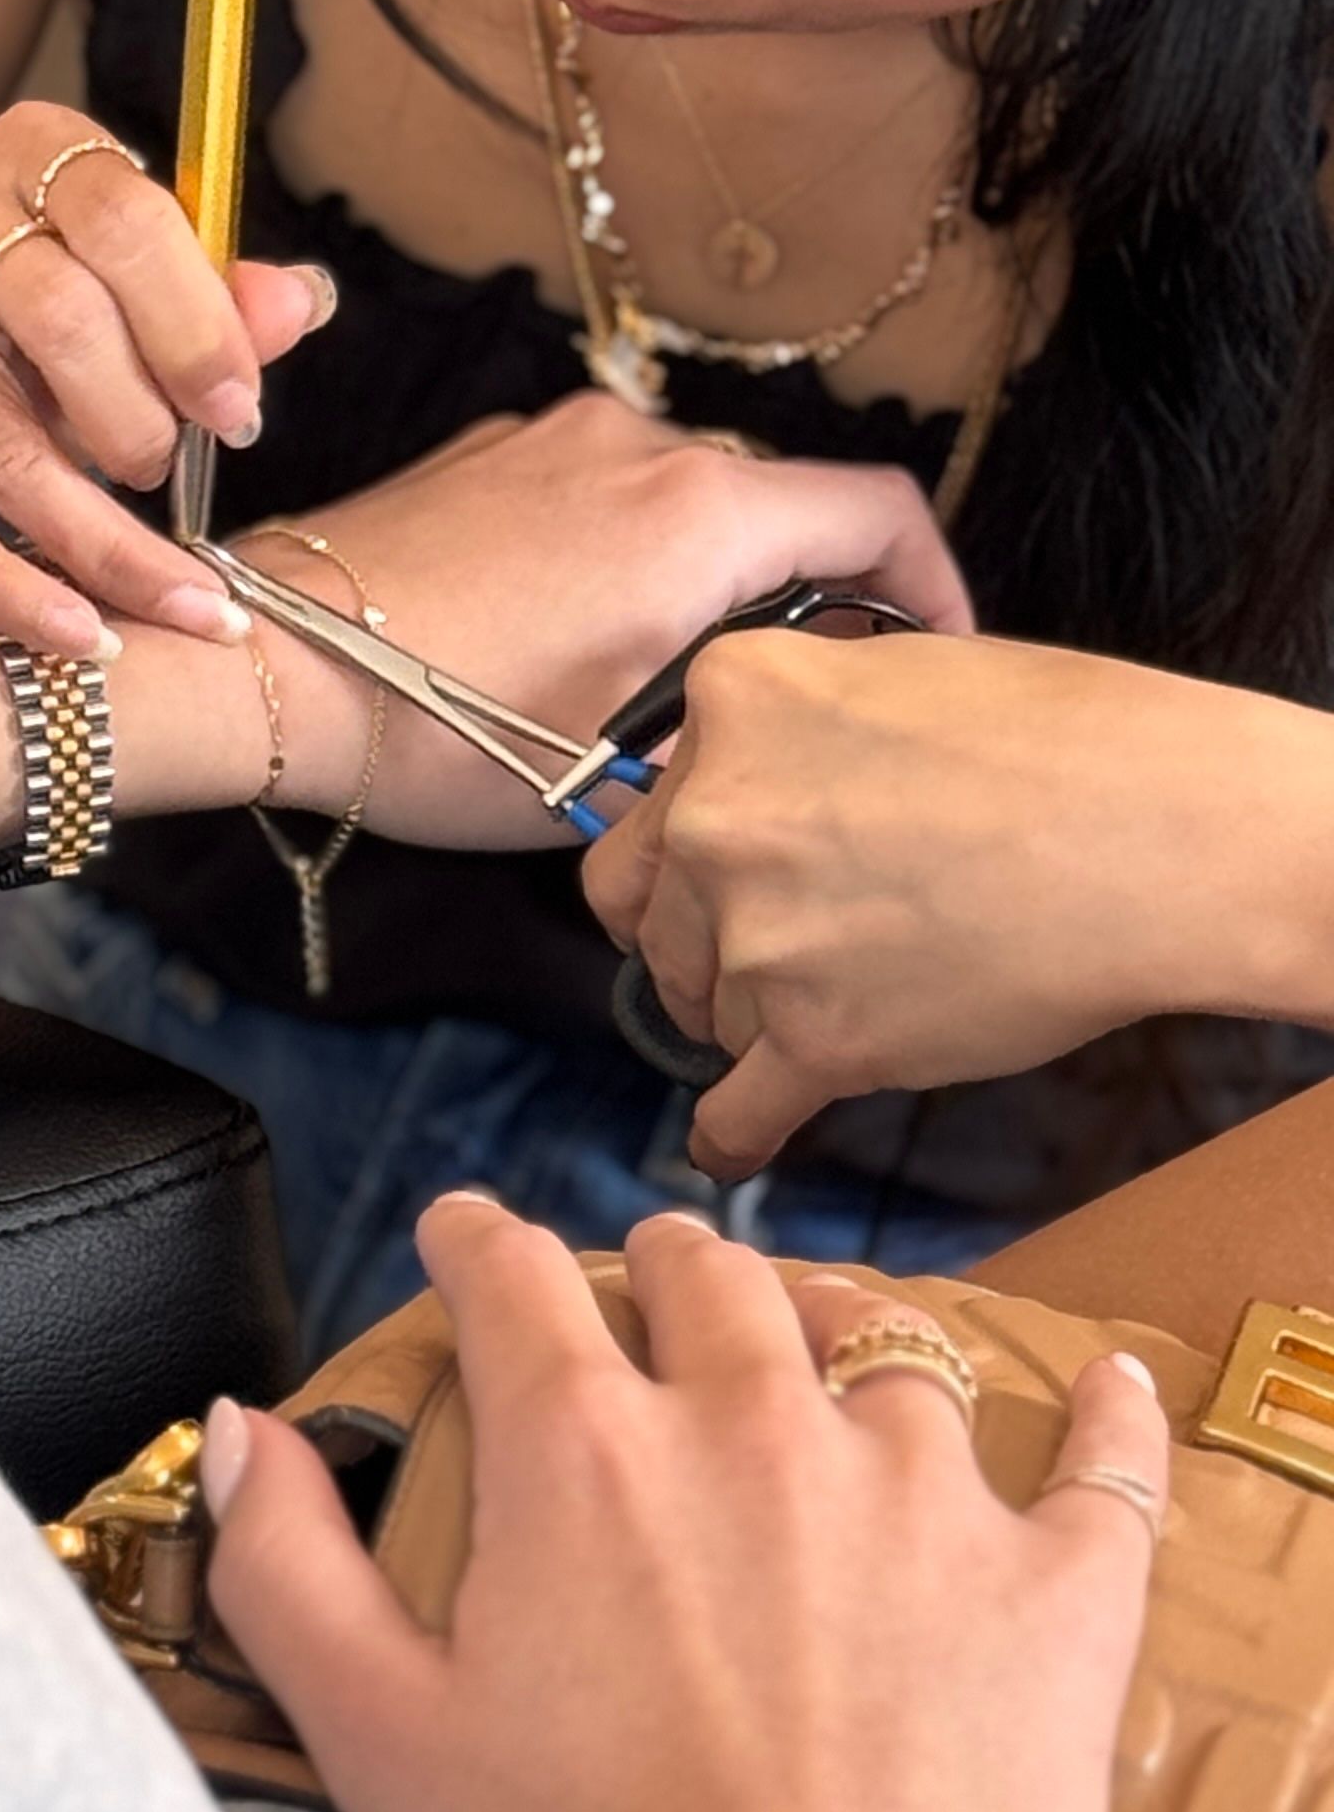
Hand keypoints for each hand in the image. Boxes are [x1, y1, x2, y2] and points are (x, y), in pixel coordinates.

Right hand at [0, 100, 331, 655]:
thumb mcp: (102, 280)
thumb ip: (203, 290)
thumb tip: (302, 303)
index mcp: (22, 152)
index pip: (123, 214)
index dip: (197, 322)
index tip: (237, 412)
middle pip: (62, 319)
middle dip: (144, 421)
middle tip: (168, 472)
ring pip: (6, 441)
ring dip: (107, 538)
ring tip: (177, 594)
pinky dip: (19, 590)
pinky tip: (87, 635)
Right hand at [203, 1197, 1161, 1811]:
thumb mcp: (374, 1738)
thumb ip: (284, 1565)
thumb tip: (238, 1432)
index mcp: (582, 1458)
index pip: (518, 1277)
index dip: (480, 1240)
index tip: (469, 1235)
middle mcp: (753, 1432)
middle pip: (711, 1280)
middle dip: (666, 1270)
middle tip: (653, 1295)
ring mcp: (920, 1499)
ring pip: (889, 1350)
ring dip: (847, 1341)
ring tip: (839, 1361)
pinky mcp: (1056, 1591)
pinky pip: (1106, 1459)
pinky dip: (1109, 1414)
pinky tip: (1112, 1388)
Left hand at [238, 397, 973, 848]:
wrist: (266, 672)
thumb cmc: (430, 731)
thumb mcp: (616, 765)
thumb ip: (733, 721)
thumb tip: (786, 717)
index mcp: (698, 514)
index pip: (878, 510)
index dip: (935, 581)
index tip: (936, 648)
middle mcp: (639, 447)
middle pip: (780, 502)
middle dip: (810, 590)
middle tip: (802, 691)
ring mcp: (556, 438)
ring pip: (686, 495)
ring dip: (707, 572)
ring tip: (678, 675)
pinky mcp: (488, 454)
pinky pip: (599, 490)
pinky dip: (623, 549)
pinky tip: (577, 636)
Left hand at [578, 629, 1276, 1176]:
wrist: (1160, 838)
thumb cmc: (1067, 742)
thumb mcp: (892, 671)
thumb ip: (793, 724)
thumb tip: (750, 766)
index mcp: (731, 699)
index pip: (656, 794)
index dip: (692, 845)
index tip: (725, 871)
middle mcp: (714, 813)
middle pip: (651, 908)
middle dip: (696, 936)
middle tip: (761, 947)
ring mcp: (755, 932)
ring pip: (706, 1004)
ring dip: (754, 1014)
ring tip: (847, 995)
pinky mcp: (814, 1037)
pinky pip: (736, 1109)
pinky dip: (732, 1131)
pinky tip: (732, 1140)